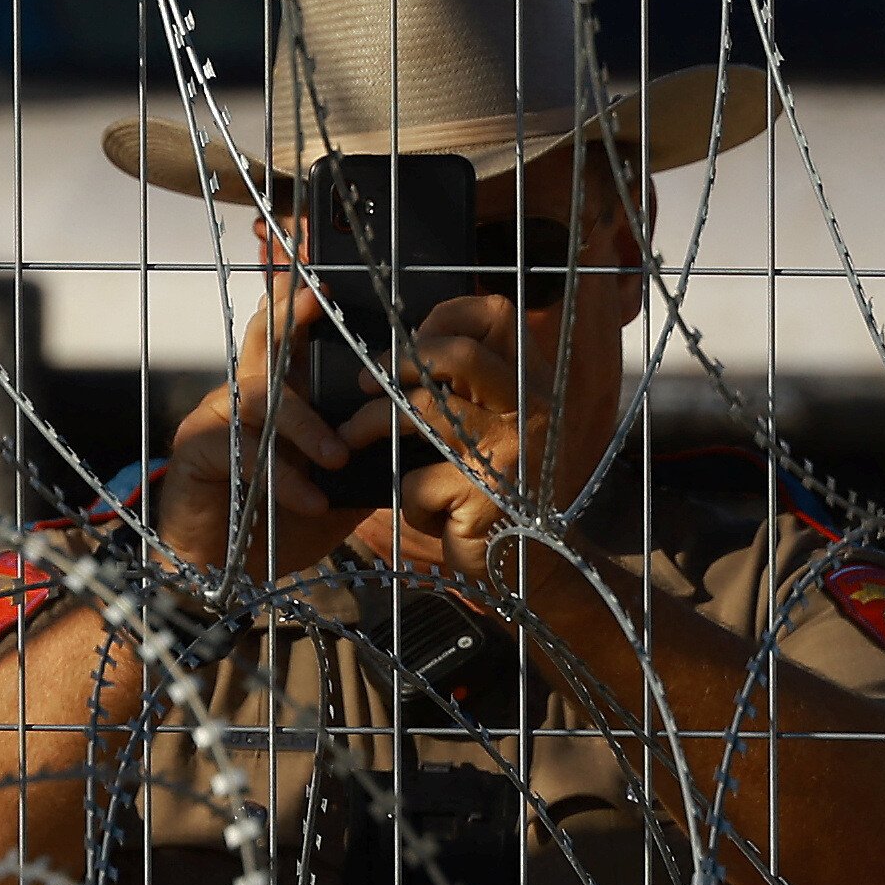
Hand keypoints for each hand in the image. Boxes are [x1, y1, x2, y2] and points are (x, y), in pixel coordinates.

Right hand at [146, 260, 394, 588]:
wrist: (226, 570)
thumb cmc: (282, 521)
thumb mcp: (340, 488)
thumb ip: (366, 458)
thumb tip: (416, 438)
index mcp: (282, 395)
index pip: (293, 339)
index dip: (304, 307)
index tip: (331, 283)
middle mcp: (247, 394)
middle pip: (264, 339)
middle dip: (290, 313)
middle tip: (317, 297)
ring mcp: (217, 417)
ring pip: (261, 395)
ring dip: (305, 425)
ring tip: (338, 457)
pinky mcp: (196, 449)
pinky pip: (243, 451)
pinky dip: (282, 477)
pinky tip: (311, 499)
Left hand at [370, 285, 627, 589]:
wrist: (531, 568)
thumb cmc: (498, 493)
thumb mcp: (496, 430)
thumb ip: (467, 391)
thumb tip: (394, 356)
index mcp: (533, 383)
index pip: (497, 316)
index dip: (447, 316)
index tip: (412, 337)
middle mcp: (531, 409)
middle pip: (458, 355)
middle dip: (398, 363)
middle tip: (363, 381)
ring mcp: (511, 451)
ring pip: (423, 413)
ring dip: (372, 423)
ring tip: (351, 436)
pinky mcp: (486, 496)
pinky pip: (419, 481)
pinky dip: (409, 502)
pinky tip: (426, 515)